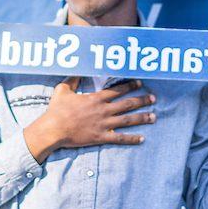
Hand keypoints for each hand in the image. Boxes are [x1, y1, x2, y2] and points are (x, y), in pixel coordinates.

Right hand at [23, 78, 154, 162]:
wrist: (53, 129)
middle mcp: (103, 110)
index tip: (140, 83)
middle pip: (127, 104)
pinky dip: (132, 139)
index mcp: (96, 98)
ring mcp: (103, 124)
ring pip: (127, 120)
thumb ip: (73, 79)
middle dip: (142, 100)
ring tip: (154, 116)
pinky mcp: (101, 137)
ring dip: (142, 117)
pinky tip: (142, 138)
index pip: (117, 90)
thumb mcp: (63, 90)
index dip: (130, 86)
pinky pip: (119, 138)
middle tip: (154, 98)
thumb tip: (77, 69)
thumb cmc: (57, 110)